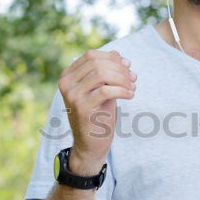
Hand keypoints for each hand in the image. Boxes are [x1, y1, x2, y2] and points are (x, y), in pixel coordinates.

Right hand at [58, 49, 136, 164]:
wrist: (91, 144)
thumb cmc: (98, 115)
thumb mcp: (102, 89)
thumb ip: (107, 71)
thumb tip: (118, 54)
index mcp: (67, 76)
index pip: (91, 56)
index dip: (112, 58)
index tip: (128, 67)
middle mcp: (66, 83)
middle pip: (97, 63)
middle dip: (119, 69)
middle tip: (133, 79)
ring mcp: (72, 95)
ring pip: (101, 74)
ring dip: (122, 79)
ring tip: (132, 88)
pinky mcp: (82, 107)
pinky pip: (106, 90)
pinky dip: (122, 90)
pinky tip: (130, 95)